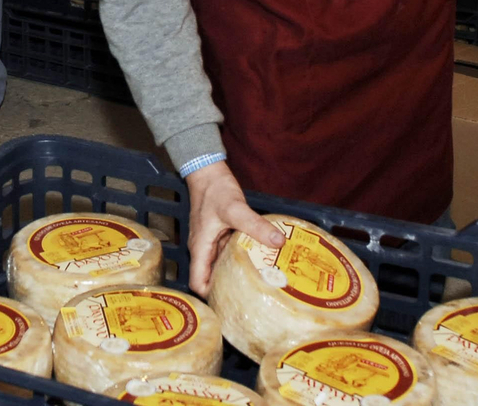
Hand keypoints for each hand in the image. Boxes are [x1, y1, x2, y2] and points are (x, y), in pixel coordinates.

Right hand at [185, 161, 283, 296]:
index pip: (198, 283)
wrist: (208, 171)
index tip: (232, 306)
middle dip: (228, 291)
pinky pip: (231, 253)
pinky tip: (260, 261)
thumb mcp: (234, 209)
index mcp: (200, 249)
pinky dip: (243, 259)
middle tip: (253, 300)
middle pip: (212, 279)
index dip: (211, 298)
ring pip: (223, 266)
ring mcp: (213, 242)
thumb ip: (255, 225)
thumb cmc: (214, 190)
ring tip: (261, 286)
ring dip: (237, 275)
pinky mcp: (222, 234)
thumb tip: (279, 241)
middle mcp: (205, 249)